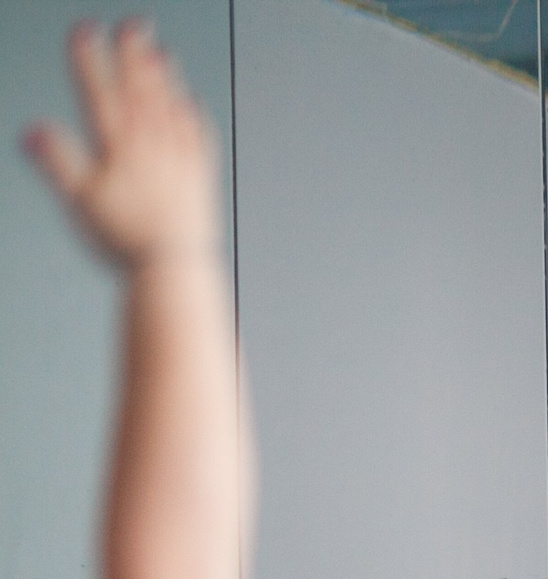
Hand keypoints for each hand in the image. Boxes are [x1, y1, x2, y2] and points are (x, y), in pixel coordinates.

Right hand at [23, 22, 218, 270]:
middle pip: (142, 92)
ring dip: (165, 78)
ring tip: (160, 53)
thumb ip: (58, 163)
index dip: (90, 59)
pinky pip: (198, 137)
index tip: (85, 30)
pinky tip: (191, 102)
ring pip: (171, 108)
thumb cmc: (124, 239)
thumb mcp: (80, 202)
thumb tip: (31, 131)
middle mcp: (152, 147)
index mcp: (119, 149)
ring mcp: (179, 160)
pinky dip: (193, 115)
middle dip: (135, 55)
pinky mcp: (200, 177)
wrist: (174, 269)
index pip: (100, 93)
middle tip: (134, 24)